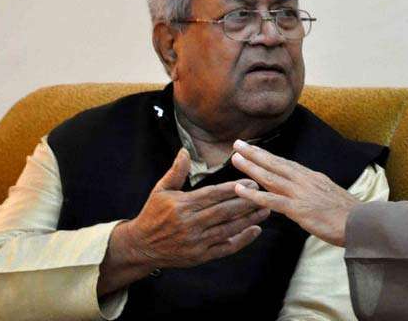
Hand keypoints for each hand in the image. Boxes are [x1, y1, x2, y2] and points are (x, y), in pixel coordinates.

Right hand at [122, 148, 269, 268]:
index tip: (250, 182)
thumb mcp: (161, 190)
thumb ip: (176, 171)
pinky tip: (255, 230)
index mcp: (182, 205)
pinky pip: (225, 247)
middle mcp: (190, 224)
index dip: (233, 189)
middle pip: (224, 212)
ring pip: (228, 229)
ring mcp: (196, 242)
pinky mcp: (200, 256)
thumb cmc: (153, 214)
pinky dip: (241, 240)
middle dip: (246, 202)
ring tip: (265, 210)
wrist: (142, 246)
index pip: (212, 195)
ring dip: (249, 220)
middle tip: (264, 194)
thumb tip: (185, 150)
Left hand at [231, 140, 359, 246]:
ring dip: (250, 167)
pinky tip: (239, 190)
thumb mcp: (329, 193)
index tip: (253, 147)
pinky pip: (271, 200)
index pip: (284, 163)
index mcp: (311, 177)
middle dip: (254, 153)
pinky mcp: (298, 209)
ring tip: (235, 159)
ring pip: (269, 177)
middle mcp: (303, 180)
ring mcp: (300, 193)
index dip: (267, 155)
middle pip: (274, 163)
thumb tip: (302, 187)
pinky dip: (253, 195)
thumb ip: (313, 189)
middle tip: (237, 143)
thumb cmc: (349, 213)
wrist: (363, 223)